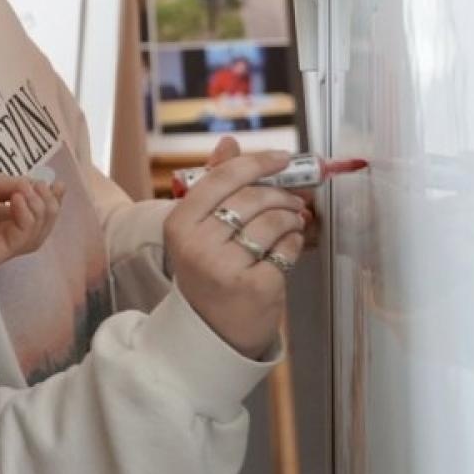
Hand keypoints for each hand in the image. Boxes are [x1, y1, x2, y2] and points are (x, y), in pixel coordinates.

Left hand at [0, 150, 61, 276]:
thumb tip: (28, 186)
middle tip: (47, 189)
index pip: (19, 207)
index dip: (42, 196)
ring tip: (31, 194)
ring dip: (41, 215)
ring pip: (26, 240)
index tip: (54, 182)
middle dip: (47, 206)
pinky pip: (10, 248)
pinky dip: (25, 225)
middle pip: (29, 226)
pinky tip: (19, 202)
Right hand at [165, 141, 306, 358]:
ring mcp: (227, 268)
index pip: (223, 178)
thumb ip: (213, 184)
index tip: (282, 158)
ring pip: (273, 222)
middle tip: (293, 199)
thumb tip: (228, 143)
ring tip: (292, 222)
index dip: (257, 163)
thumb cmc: (206, 272)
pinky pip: (287, 249)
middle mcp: (199, 244)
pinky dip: (294, 243)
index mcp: (179, 224)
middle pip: (252, 198)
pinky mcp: (256, 287)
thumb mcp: (198, 229)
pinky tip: (288, 247)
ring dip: (291, 218)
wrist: (210, 331)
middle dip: (281, 194)